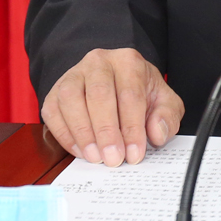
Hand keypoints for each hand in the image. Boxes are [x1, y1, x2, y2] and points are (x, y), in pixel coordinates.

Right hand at [41, 48, 184, 166]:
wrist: (116, 83)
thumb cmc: (141, 93)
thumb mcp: (164, 102)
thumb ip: (167, 116)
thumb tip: (156, 132)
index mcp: (129, 61)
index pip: (130, 94)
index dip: (132, 127)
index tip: (134, 154)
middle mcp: (99, 62)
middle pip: (99, 94)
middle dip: (106, 131)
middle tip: (113, 159)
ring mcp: (74, 74)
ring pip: (70, 99)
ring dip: (82, 132)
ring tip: (95, 157)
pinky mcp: (55, 90)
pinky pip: (53, 111)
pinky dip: (64, 134)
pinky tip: (80, 151)